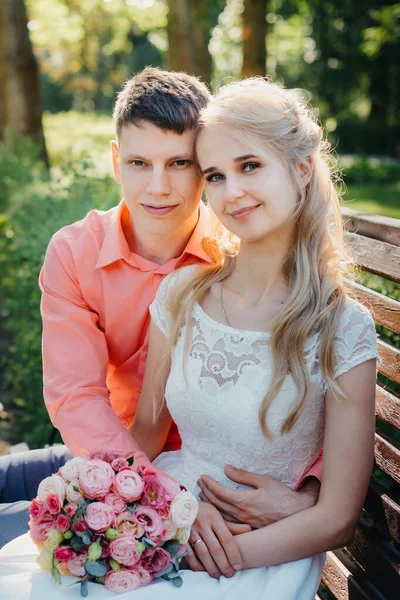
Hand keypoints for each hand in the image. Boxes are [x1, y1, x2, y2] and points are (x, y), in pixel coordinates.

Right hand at [185, 502, 250, 577]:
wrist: (178, 504)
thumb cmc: (203, 511)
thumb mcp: (217, 514)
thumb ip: (231, 525)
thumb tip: (249, 530)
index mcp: (213, 517)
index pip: (226, 538)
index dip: (233, 553)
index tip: (238, 565)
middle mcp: (202, 524)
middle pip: (215, 548)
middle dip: (224, 564)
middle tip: (230, 574)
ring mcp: (190, 531)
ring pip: (203, 553)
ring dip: (211, 567)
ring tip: (218, 575)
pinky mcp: (181, 538)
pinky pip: (189, 555)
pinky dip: (196, 565)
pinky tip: (203, 570)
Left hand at [197, 465, 319, 527]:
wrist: (297, 514)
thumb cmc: (281, 495)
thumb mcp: (263, 480)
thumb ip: (243, 475)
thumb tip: (226, 469)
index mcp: (244, 501)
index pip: (219, 492)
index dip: (209, 484)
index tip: (202, 477)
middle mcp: (241, 514)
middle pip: (217, 503)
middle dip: (206, 492)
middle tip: (199, 484)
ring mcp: (244, 523)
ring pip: (221, 515)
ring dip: (210, 504)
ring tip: (203, 496)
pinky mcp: (249, 528)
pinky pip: (228, 523)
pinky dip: (219, 515)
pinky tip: (216, 511)